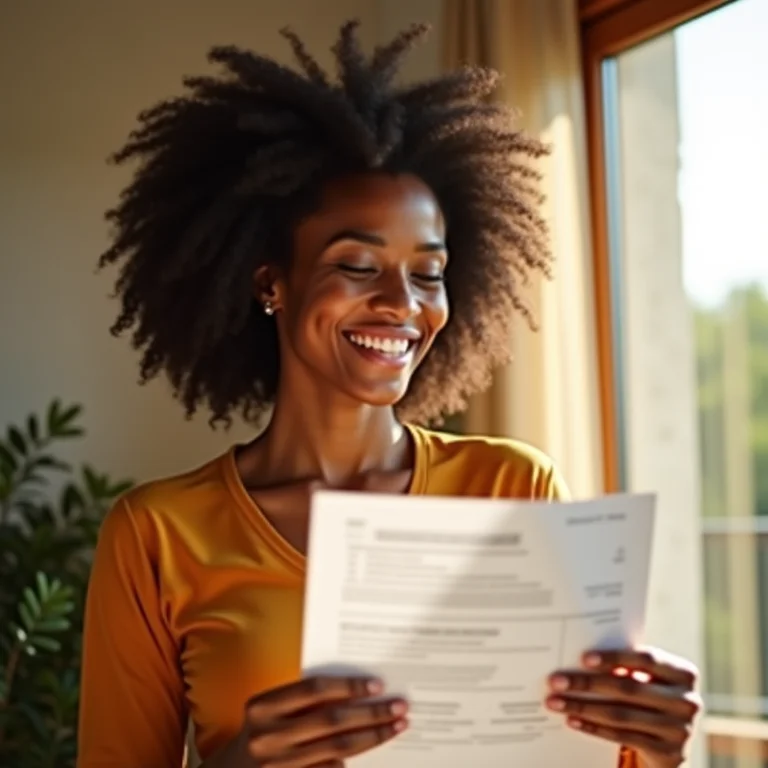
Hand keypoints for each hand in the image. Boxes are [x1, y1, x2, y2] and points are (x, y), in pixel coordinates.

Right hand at [221, 675, 407, 766]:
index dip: (348, 686)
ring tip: (396, 727)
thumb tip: (355, 694)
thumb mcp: (268, 713)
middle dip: (371, 713)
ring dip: (372, 737)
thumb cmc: (257, 735)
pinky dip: (350, 761)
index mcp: (262, 707)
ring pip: (338, 749)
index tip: (376, 686)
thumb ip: (301, 703)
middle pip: (332, 721)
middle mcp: (268, 737)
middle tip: (399, 707)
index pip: (314, 690)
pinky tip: (369, 751)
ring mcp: (278, 766)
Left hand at [545, 648, 700, 767]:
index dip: (614, 658)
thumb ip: (627, 668)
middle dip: (587, 683)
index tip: (583, 658)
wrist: (671, 746)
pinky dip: (593, 727)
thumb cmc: (648, 700)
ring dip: (582, 707)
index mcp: (684, 673)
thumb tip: (578, 659)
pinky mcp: (669, 754)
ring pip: (621, 714)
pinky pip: (622, 737)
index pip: (646, 659)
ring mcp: (681, 730)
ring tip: (555, 702)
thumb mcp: (647, 681)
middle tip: (555, 681)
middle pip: (628, 688)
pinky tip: (572, 720)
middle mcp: (688, 701)